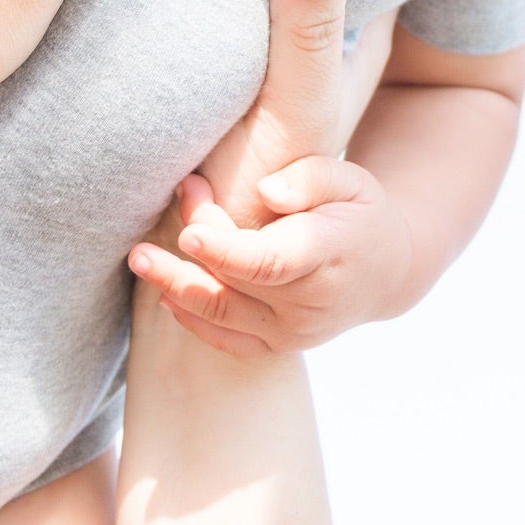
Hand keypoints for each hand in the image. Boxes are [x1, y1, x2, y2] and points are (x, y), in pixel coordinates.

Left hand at [134, 160, 415, 355]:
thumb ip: (311, 178)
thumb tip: (265, 191)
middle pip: (236, 280)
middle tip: (181, 192)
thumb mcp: (350, 179)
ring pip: (222, 313)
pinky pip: (225, 338)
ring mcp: (293, 332)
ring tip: (139, 256)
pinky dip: (191, 316)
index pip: (270, 262)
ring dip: (175, 283)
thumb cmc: (359, 212)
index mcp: (330, 256)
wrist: (385, 272)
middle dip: (196, 241)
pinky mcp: (276, 346)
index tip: (188, 233)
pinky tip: (164, 289)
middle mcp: (310, 304)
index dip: (225, 251)